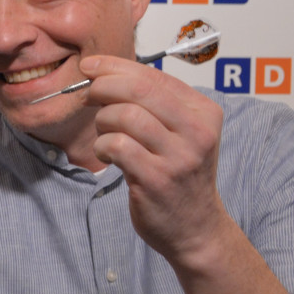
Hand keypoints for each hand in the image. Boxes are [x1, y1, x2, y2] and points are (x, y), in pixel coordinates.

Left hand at [80, 55, 228, 264]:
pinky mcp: (157, 179)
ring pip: (126, 116)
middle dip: (104, 87)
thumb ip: (152, 103)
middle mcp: (197, 131)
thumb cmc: (178, 174)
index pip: (154, 76)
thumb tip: (104, 73)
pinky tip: (106, 154)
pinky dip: (103, 145)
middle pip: (139, 90)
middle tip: (89, 96)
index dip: (115, 67)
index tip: (90, 66)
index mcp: (204, 111)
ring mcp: (179, 156)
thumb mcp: (179, 133)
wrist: (195, 227)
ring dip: (103, 121)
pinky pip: (117, 146)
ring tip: (105, 133)